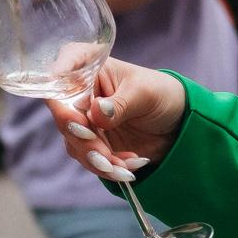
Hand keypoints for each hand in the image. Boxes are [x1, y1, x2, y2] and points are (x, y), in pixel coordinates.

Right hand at [48, 57, 186, 182]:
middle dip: (85, 142)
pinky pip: (90, 159)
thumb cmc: (161, 93)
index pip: (60, 75)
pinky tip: (129, 168)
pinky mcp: (93, 143)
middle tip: (105, 156)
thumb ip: (120, 104)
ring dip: (98, 161)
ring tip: (123, 168)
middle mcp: (80, 94)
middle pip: (64, 119)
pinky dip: (109, 168)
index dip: (60, 97)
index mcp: (89, 68)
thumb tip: (95, 112)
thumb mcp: (144, 94)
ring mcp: (85, 121)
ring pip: (75, 144)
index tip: (75, 119)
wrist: (177, 121)